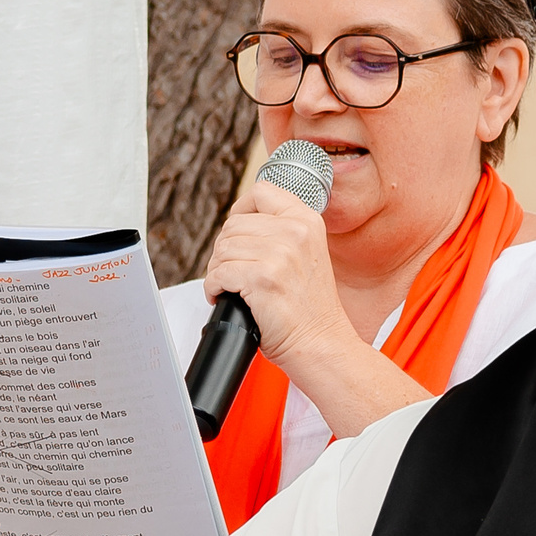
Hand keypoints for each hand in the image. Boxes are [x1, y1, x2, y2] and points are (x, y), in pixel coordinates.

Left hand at [200, 180, 354, 366]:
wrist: (321, 343)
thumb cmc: (309, 309)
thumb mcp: (306, 255)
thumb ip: (280, 232)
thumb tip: (237, 225)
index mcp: (307, 221)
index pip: (260, 192)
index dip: (240, 211)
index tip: (237, 233)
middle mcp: (295, 231)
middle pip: (233, 224)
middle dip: (225, 250)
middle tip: (233, 273)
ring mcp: (280, 254)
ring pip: (222, 249)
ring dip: (218, 271)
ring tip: (232, 287)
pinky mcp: (263, 278)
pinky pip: (218, 273)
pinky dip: (213, 288)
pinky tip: (226, 297)